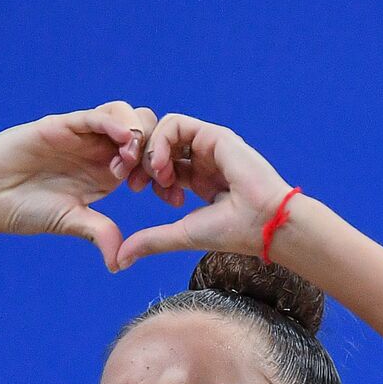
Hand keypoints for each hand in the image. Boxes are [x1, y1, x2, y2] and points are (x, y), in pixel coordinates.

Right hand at [0, 101, 160, 272]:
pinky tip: (122, 140)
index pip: (148, 159)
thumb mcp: (70, 222)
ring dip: (137, 133)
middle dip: (157, 149)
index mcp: (107, 172)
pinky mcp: (63, 125)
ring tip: (131, 161)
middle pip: (144, 130)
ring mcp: (81, 134)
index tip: (168, 195)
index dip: (163, 172)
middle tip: (153, 176)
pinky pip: (95, 116)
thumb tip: (120, 263)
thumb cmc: (25, 209)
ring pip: (125, 114)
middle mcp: (98, 149)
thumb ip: (99, 233)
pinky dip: (113, 123)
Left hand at [114, 113, 293, 270]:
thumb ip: (150, 241)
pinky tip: (163, 166)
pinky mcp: (214, 135)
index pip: (160, 165)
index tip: (135, 190)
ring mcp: (208, 146)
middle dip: (138, 160)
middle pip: (158, 145)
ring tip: (155, 176)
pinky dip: (160, 141)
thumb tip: (119, 260)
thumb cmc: (231, 232)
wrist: (263, 223)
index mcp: (197, 181)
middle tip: (132, 182)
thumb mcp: (180, 235)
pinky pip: (175, 124)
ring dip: (149, 150)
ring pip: (163, 130)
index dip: (142, 173)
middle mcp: (202, 160)